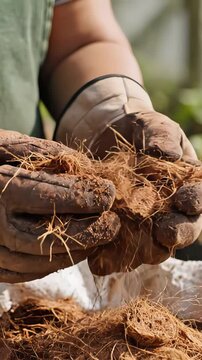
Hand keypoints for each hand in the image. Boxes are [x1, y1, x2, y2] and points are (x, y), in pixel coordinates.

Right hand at [0, 130, 119, 282]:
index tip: (109, 195)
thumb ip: (38, 152)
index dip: (84, 198)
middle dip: (87, 233)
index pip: (48, 198)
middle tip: (113, 225)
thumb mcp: (0, 142)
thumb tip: (80, 165)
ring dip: (73, 253)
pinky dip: (50, 265)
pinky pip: (21, 273)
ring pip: (37, 262)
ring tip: (98, 239)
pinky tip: (70, 251)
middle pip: (47, 238)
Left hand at [55, 75, 201, 273]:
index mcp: (188, 185)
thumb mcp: (153, 126)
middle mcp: (171, 210)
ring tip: (133, 251)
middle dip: (176, 233)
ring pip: (154, 247)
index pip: (200, 197)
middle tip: (165, 233)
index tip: (186, 200)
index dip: (197, 201)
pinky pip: (121, 250)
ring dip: (145, 250)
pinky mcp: (121, 229)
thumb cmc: (139, 131)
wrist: (107, 137)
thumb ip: (162, 137)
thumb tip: (169, 155)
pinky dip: (113, 257)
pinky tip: (101, 260)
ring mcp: (147, 223)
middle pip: (182, 230)